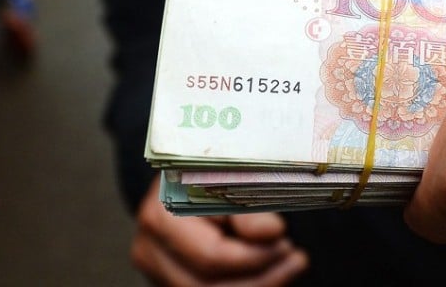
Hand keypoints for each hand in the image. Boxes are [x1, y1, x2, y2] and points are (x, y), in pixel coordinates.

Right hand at [131, 177, 307, 285]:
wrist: (184, 175)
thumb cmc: (209, 170)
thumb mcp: (230, 176)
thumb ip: (248, 205)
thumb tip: (271, 233)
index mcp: (161, 216)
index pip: (211, 254)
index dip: (254, 255)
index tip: (285, 240)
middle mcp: (151, 248)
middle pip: (208, 284)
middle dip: (261, 276)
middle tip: (295, 258)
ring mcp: (158, 270)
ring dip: (258, 284)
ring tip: (289, 265)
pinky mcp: (171, 280)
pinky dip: (248, 284)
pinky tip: (272, 273)